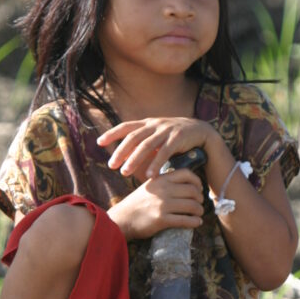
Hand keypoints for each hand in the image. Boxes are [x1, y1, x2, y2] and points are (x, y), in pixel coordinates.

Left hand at [97, 116, 218, 179]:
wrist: (200, 131)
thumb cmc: (174, 137)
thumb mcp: (156, 136)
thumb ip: (142, 143)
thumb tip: (123, 155)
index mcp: (147, 123)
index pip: (126, 127)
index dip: (112, 134)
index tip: (99, 142)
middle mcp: (155, 125)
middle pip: (133, 138)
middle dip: (121, 152)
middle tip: (112, 166)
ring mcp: (166, 130)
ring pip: (146, 145)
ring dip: (134, 160)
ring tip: (125, 172)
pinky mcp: (177, 138)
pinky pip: (164, 152)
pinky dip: (156, 164)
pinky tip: (149, 175)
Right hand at [108, 169, 202, 239]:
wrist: (122, 219)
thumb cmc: (136, 203)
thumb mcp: (149, 186)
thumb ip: (164, 183)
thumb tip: (184, 184)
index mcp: (160, 179)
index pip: (186, 174)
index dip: (197, 181)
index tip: (199, 189)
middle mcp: (163, 190)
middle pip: (192, 191)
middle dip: (200, 198)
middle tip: (199, 203)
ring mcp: (162, 205)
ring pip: (192, 206)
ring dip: (199, 210)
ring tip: (199, 213)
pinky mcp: (162, 220)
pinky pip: (186, 220)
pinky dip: (195, 222)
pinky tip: (197, 222)